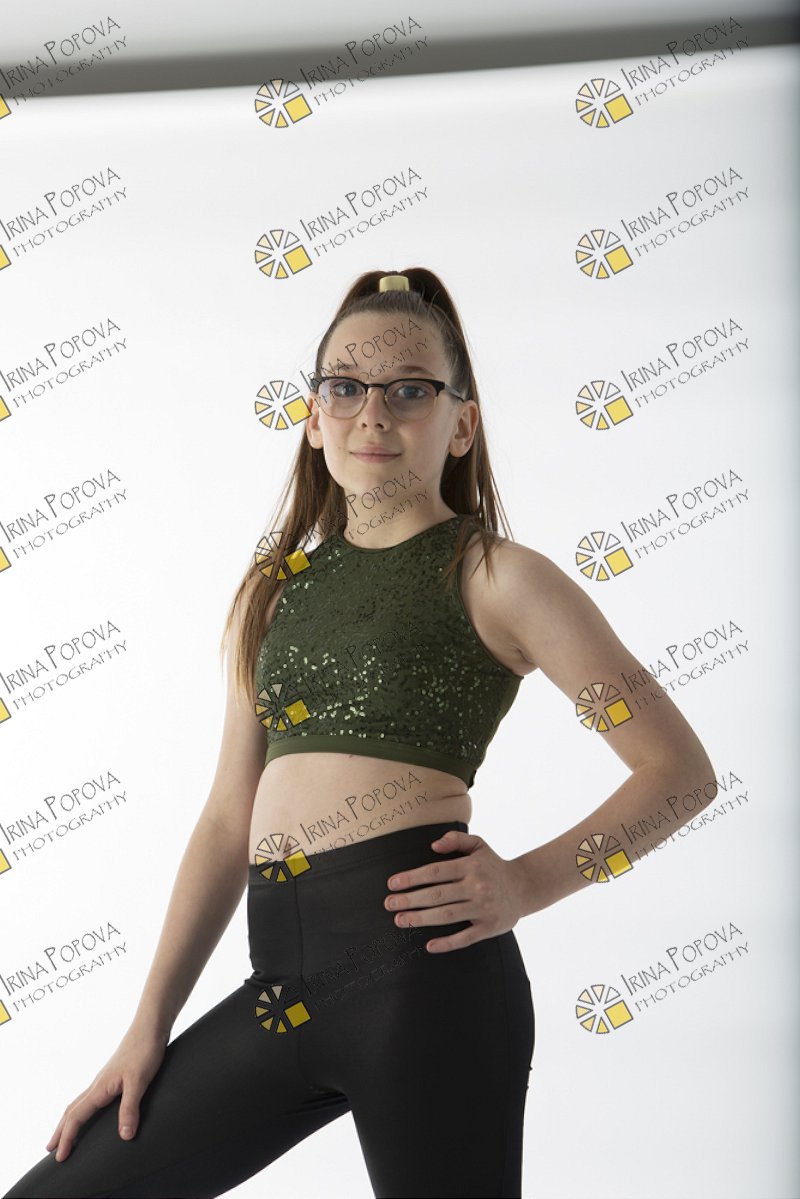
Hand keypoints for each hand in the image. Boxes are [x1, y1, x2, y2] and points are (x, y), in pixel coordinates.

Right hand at [45, 1021, 169, 1161]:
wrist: (150, 1026)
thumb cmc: (144, 1050)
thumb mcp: (139, 1082)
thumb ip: (130, 1108)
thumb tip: (124, 1136)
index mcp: (100, 1087)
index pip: (76, 1117)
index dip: (67, 1137)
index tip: (59, 1156)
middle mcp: (98, 1084)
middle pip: (72, 1110)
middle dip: (61, 1131)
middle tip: (51, 1149)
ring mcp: (105, 1079)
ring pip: (81, 1102)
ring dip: (70, 1119)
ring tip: (67, 1133)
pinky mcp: (114, 1075)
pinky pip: (92, 1097)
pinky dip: (85, 1109)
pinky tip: (94, 1111)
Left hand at [383, 828, 528, 952]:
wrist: (524, 887)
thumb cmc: (493, 865)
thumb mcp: (478, 845)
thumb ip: (456, 840)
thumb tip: (433, 846)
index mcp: (471, 866)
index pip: (435, 872)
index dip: (412, 878)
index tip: (392, 884)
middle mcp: (477, 887)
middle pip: (437, 895)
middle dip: (410, 900)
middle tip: (389, 904)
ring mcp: (483, 908)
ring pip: (447, 916)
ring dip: (421, 919)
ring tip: (400, 920)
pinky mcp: (489, 927)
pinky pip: (465, 938)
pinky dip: (447, 943)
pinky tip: (429, 946)